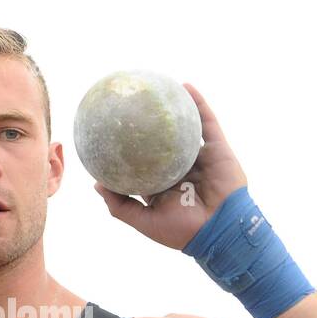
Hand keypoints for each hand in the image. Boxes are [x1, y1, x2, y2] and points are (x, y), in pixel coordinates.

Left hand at [93, 83, 248, 249]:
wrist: (219, 231)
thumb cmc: (182, 231)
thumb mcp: (144, 221)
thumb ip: (120, 204)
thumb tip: (97, 184)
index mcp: (165, 184)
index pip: (145, 162)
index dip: (131, 148)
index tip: (113, 132)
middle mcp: (182, 168)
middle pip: (163, 141)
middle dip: (150, 123)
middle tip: (132, 104)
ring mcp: (200, 157)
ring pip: (185, 127)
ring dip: (175, 108)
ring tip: (157, 88)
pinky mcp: (218, 149)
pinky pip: (207, 122)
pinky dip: (198, 103)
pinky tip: (185, 86)